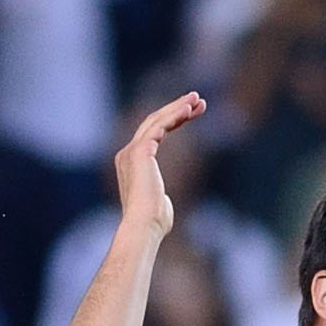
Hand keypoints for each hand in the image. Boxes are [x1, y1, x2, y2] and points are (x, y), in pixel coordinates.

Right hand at [114, 90, 204, 237]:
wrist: (144, 227)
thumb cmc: (154, 223)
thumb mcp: (159, 203)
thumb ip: (159, 195)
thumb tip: (164, 200)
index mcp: (131, 164)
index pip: (152, 134)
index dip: (173, 121)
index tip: (192, 113)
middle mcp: (127, 154)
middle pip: (153, 122)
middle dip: (175, 108)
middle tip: (197, 99)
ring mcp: (132, 151)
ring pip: (156, 119)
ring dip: (177, 107)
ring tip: (197, 99)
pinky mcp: (140, 151)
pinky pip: (160, 125)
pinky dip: (175, 115)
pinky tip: (189, 110)